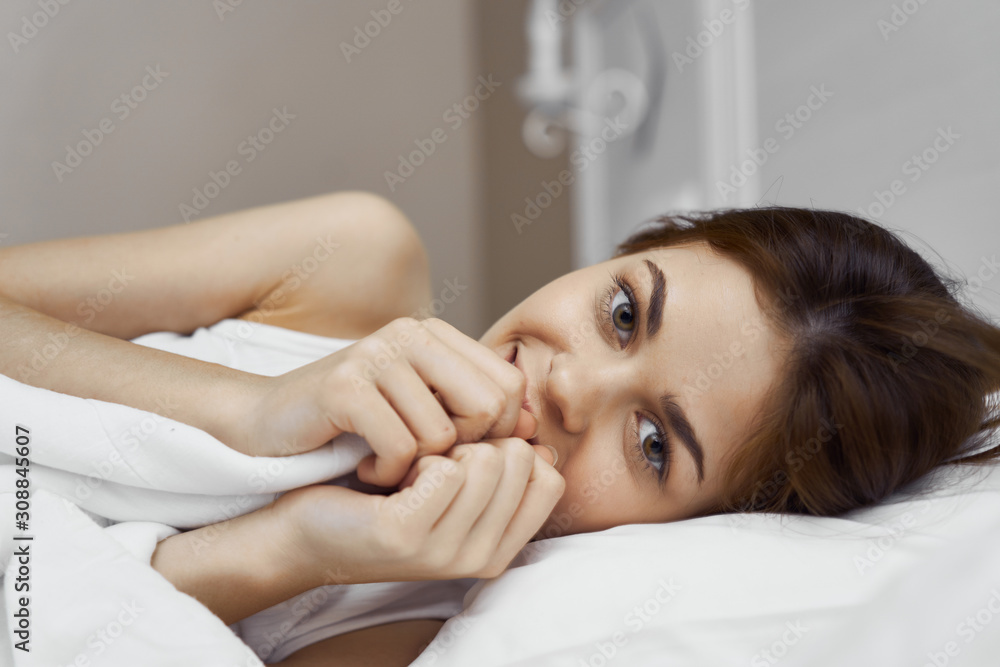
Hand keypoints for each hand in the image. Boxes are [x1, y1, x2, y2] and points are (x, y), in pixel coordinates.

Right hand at [239, 317, 537, 486]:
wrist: (268, 427)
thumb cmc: (352, 426)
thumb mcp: (420, 414)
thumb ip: (473, 414)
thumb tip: (531, 428)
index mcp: (434, 334)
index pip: (507, 386)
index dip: (493, 431)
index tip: (454, 452)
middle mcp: (409, 332)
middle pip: (488, 406)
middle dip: (463, 449)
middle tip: (424, 462)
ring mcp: (376, 353)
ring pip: (442, 433)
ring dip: (417, 467)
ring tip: (386, 461)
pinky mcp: (344, 385)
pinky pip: (400, 445)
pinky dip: (386, 471)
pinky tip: (365, 465)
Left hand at [272, 438, 563, 584]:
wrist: (305, 528)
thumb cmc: (384, 497)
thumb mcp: (450, 486)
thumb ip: (498, 466)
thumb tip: (535, 433)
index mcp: (498, 547)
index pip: (549, 479)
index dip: (513, 447)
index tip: (468, 452)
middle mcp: (478, 557)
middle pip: (518, 462)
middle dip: (477, 440)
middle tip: (432, 456)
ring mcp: (444, 551)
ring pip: (485, 461)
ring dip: (445, 445)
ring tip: (410, 463)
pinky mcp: (407, 534)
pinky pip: (444, 469)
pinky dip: (416, 453)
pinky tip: (388, 472)